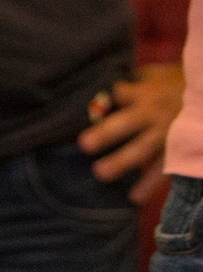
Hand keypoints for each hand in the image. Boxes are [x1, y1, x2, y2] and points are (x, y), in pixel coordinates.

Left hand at [82, 62, 184, 202]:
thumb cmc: (188, 86)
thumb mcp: (165, 75)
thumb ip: (142, 78)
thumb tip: (116, 84)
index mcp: (149, 94)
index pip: (119, 94)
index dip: (105, 100)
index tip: (94, 107)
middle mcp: (156, 115)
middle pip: (127, 124)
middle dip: (106, 133)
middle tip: (84, 144)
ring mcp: (168, 135)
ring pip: (143, 150)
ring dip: (122, 162)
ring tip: (100, 174)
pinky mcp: (180, 151)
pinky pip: (165, 169)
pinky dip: (151, 184)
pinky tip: (135, 197)